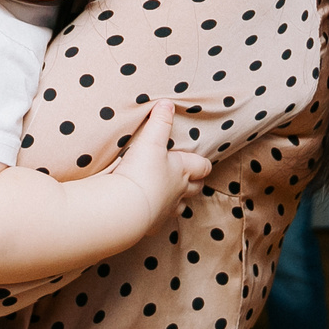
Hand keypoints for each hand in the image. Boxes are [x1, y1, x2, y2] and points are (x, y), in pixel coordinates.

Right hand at [101, 102, 211, 222]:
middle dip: (195, 183)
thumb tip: (167, 103)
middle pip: (196, 188)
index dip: (202, 163)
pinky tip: (148, 213)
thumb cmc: (142, 171)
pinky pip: (158, 222)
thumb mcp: (150, 141)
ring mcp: (167, 210)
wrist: (126, 205)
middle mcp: (178, 191)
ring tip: (170, 196)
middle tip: (189, 177)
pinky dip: (155, 217)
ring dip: (178, 201)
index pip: (202, 166)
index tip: (200, 160)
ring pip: (181, 207)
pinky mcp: (152, 224)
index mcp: (182, 170)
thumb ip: (159, 121)